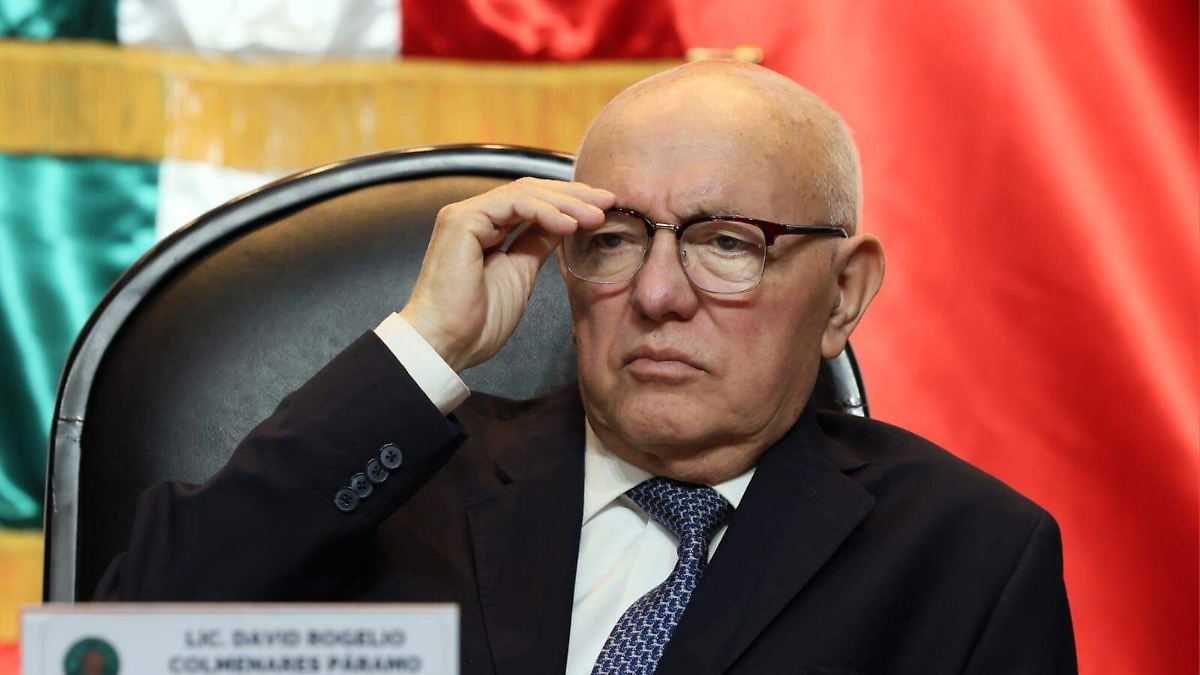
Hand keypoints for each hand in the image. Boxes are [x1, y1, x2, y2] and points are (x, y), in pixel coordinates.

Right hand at [400, 178, 615, 370]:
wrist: (446, 344)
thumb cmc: (477, 322)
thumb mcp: (520, 275)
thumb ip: (536, 245)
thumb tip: (563, 226)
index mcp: (485, 228)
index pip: (533, 202)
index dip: (570, 202)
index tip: (604, 210)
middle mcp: (474, 215)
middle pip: (531, 190)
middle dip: (574, 196)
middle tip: (609, 202)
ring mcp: (466, 215)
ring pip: (524, 192)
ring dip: (566, 202)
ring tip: (596, 216)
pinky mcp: (462, 220)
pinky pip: (512, 204)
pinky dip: (544, 211)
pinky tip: (569, 225)